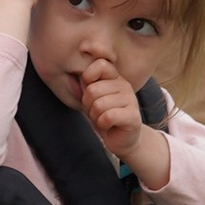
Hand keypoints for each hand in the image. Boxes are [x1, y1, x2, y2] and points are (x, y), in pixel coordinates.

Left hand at [77, 66, 170, 185]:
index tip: (89, 92)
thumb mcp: (91, 100)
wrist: (121, 139)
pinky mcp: (133, 116)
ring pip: (99, 105)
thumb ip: (84, 87)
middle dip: (88, 106)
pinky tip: (109, 125)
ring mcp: (131, 99)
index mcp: (114, 77)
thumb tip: (72, 78)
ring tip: (103, 119)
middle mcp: (124, 85)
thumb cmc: (103, 117)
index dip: (88, 78)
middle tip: (96, 112)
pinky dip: (102, 124)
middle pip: (93, 90)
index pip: (100, 64)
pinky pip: (107, 117)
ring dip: (95, 117)